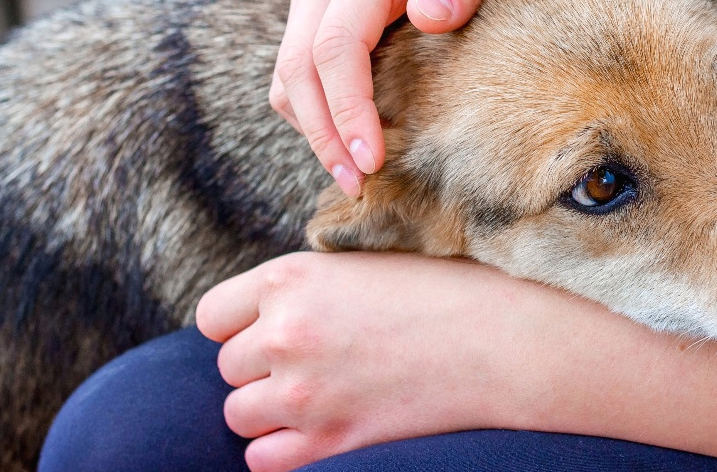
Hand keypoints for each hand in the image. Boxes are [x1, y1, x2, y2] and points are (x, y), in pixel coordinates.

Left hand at [195, 252, 541, 471]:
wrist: (503, 340)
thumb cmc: (446, 292)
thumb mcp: (365, 265)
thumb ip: (307, 286)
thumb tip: (267, 313)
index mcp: (291, 278)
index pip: (213, 316)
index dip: (240, 325)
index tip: (272, 330)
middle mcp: (285, 334)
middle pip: (228, 367)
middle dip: (262, 368)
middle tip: (316, 363)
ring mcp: (303, 393)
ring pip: (239, 415)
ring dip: (271, 410)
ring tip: (322, 396)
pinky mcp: (329, 441)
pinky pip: (262, 459)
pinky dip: (284, 450)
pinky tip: (322, 430)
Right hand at [269, 0, 541, 195]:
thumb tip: (429, 14)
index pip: (336, 46)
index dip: (348, 109)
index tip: (372, 160)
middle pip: (298, 67)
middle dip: (323, 133)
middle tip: (358, 184)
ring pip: (287, 75)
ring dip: (312, 130)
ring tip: (354, 177)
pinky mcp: (314, 16)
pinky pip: (296, 74)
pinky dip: (314, 113)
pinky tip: (350, 144)